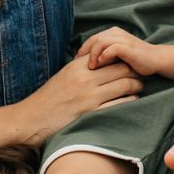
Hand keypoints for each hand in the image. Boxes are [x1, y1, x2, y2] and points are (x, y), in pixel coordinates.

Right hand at [18, 54, 141, 145]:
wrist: (31, 118)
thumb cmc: (49, 98)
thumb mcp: (64, 76)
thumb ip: (83, 67)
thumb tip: (101, 61)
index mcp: (78, 66)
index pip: (110, 56)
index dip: (125, 58)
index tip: (132, 63)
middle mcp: (85, 78)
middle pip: (122, 69)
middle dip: (136, 71)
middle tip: (142, 75)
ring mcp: (88, 96)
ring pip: (124, 85)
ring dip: (137, 86)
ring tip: (140, 87)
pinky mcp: (91, 113)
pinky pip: (118, 105)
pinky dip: (130, 101)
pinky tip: (133, 101)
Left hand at [77, 26, 160, 75]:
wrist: (155, 60)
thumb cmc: (136, 61)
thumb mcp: (117, 57)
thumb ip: (104, 55)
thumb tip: (85, 64)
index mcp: (112, 33)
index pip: (91, 39)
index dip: (82, 51)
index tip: (77, 64)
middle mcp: (116, 33)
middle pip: (93, 39)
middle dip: (85, 53)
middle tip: (79, 66)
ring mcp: (122, 38)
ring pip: (100, 42)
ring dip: (93, 55)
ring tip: (91, 67)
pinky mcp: (128, 47)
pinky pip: (111, 48)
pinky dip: (104, 56)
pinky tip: (101, 65)